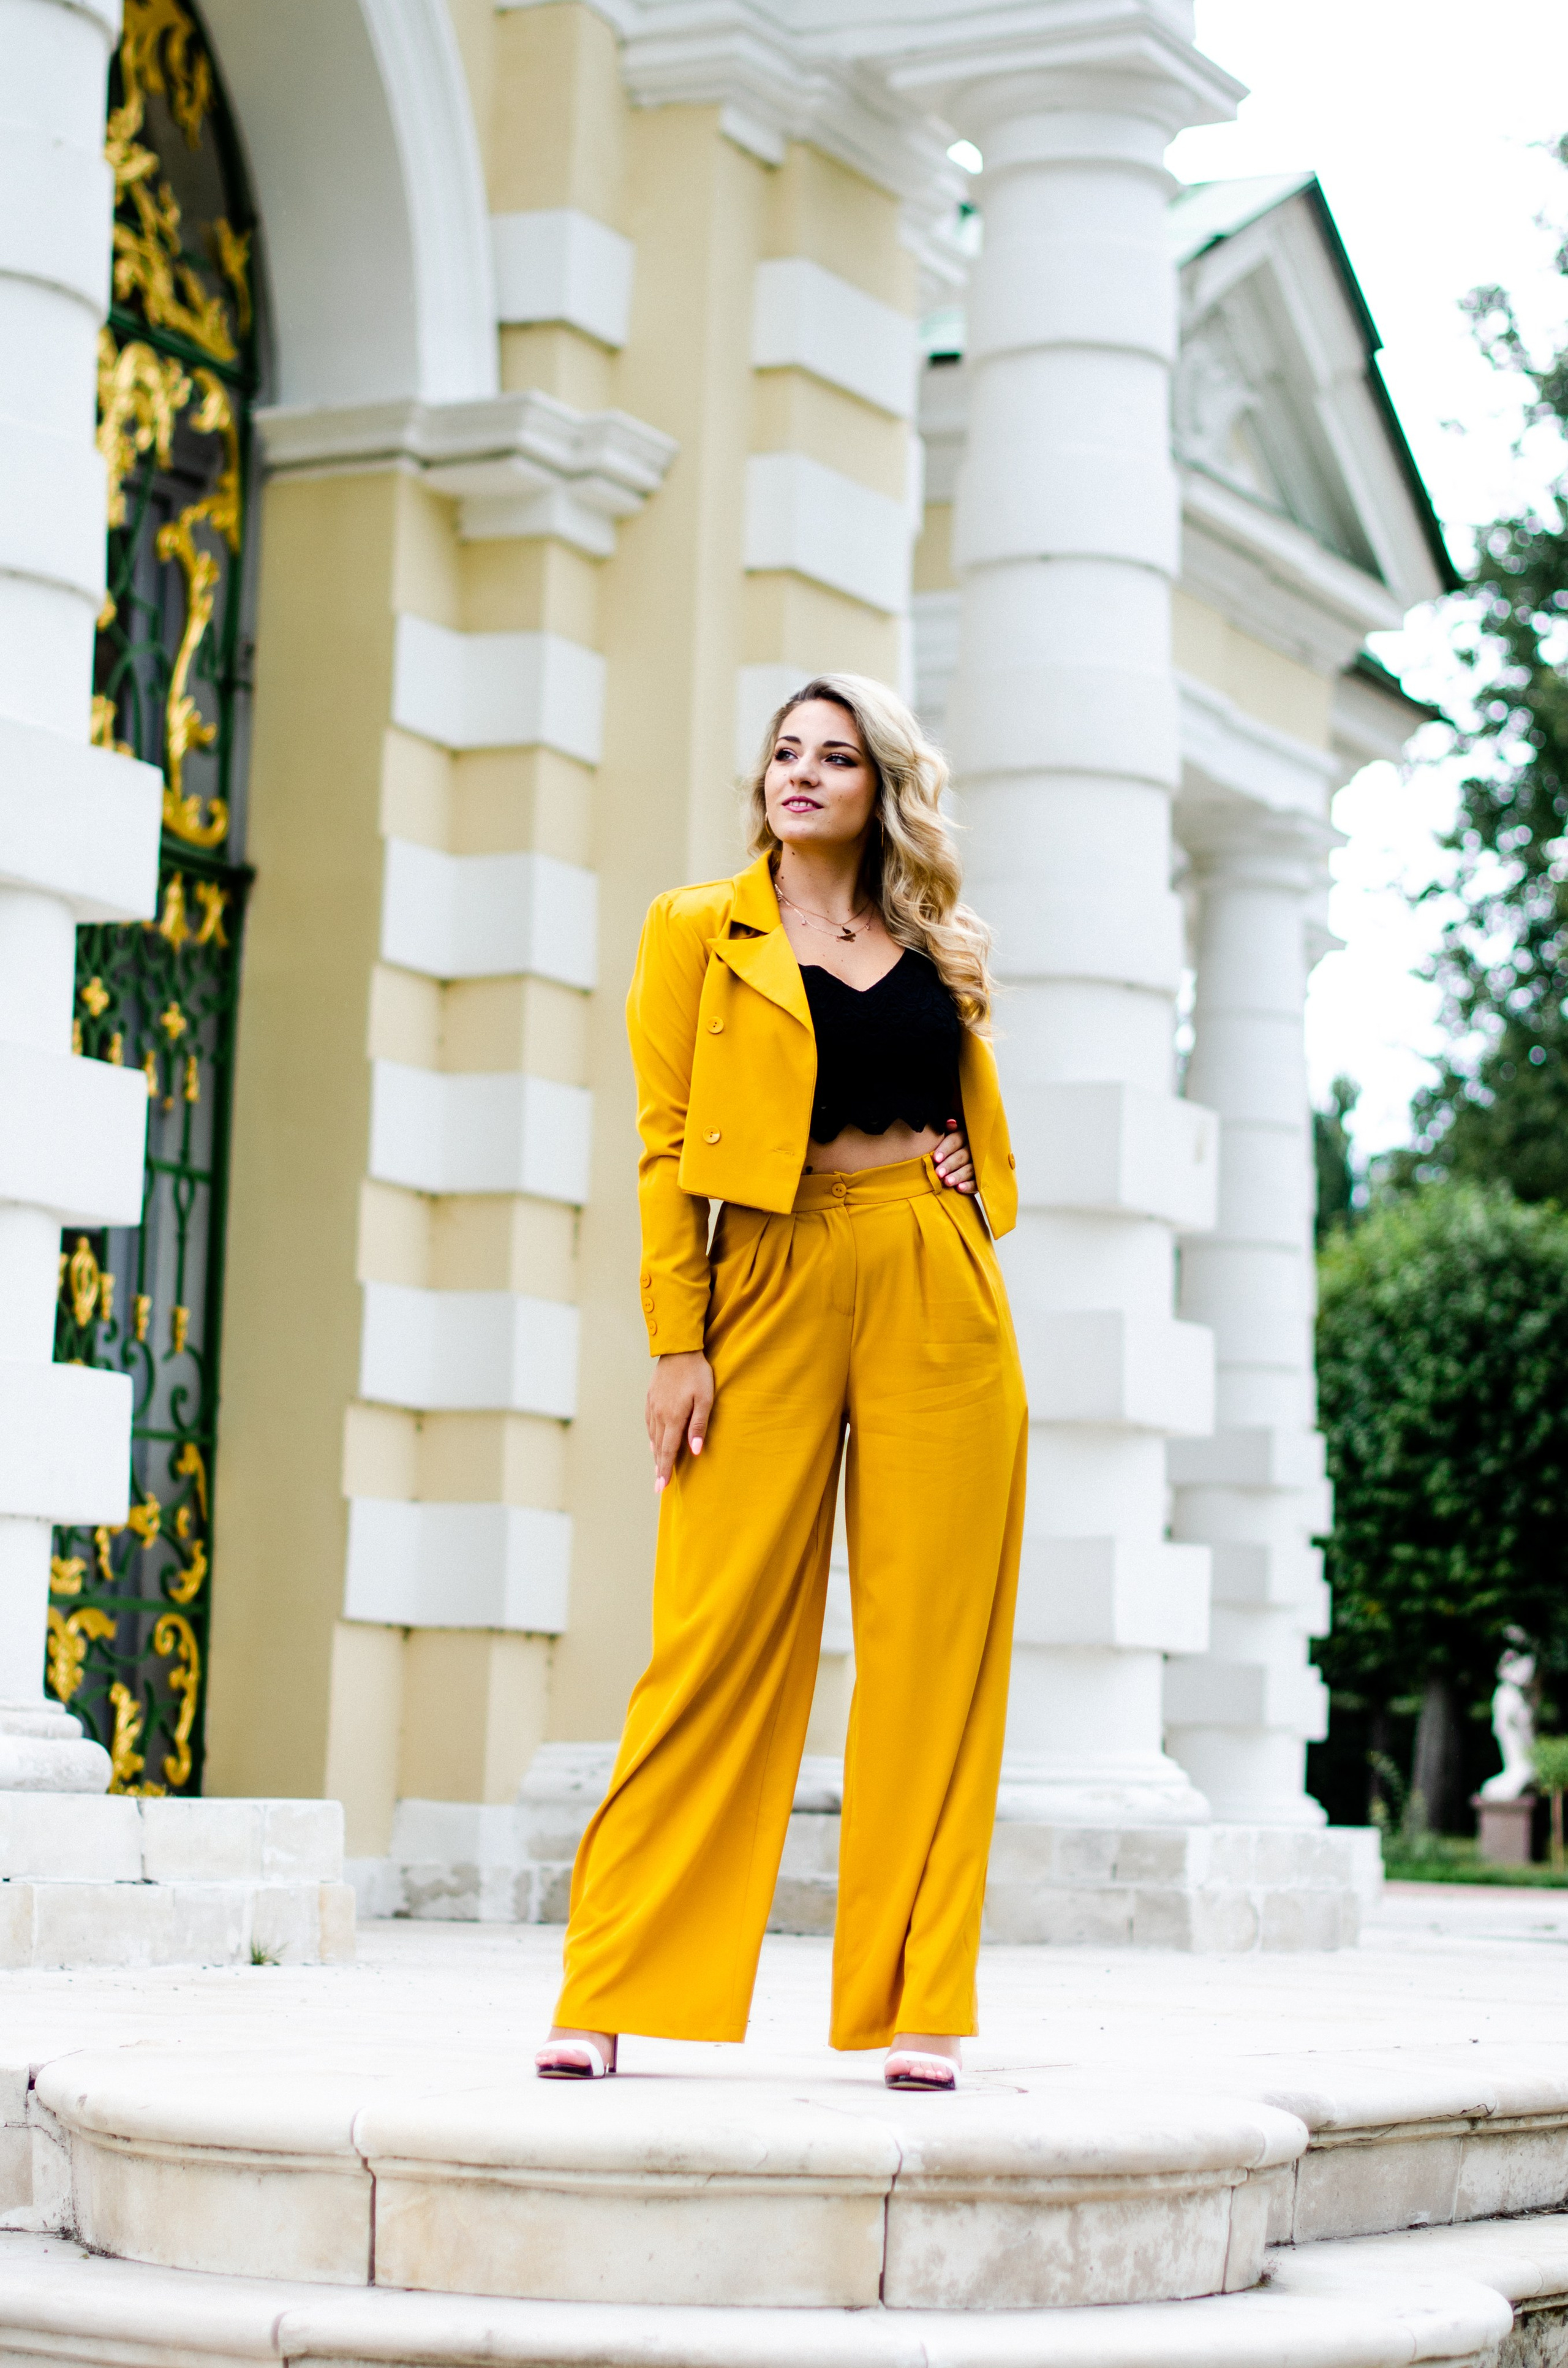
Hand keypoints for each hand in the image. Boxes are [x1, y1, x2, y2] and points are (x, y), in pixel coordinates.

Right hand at [646, 1351, 714, 1493]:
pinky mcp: (651, 1398)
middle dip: (659, 1467)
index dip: (665, 1470)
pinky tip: (653, 1442)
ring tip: (657, 1468)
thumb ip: (699, 1425)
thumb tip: (695, 1451)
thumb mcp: (705, 1398)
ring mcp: (653, 1406)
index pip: (668, 1450)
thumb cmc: (697, 1373)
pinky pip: (649, 1423)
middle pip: (659, 1446)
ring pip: (653, 1436)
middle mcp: (660, 1415)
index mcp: (673, 1417)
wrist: (678, 1349)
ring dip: (655, 1454)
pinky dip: (651, 1437)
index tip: (662, 1487)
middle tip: (658, 1486)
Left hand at [933, 1118, 975, 1193]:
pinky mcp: (982, 1178)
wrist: (964, 1159)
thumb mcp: (949, 1135)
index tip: (935, 1158)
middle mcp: (974, 1149)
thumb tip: (950, 1123)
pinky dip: (969, 1186)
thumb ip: (947, 1130)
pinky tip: (960, 1188)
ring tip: (947, 1182)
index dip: (945, 1149)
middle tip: (938, 1173)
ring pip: (970, 1169)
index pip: (955, 1140)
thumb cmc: (950, 1147)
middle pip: (962, 1156)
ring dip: (958, 1175)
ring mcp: (979, 1164)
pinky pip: (978, 1182)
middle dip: (949, 1164)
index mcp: (965, 1136)